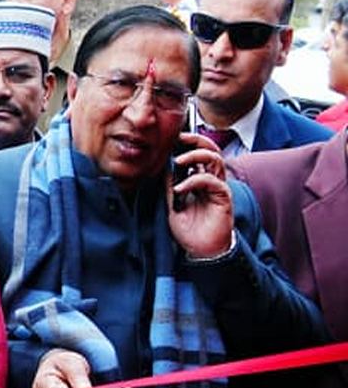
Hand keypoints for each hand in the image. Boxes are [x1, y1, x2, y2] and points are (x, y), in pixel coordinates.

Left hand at [167, 133, 234, 257]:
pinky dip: (194, 181)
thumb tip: (163, 167)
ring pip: (215, 160)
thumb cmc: (189, 228)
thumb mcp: (173, 204)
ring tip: (179, 161)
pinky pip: (212, 181)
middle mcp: (212, 180)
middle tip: (181, 138)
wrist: (201, 250)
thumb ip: (170, 186)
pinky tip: (180, 189)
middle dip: (197, 141)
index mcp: (200, 180)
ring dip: (196, 156)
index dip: (190, 143)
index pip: (199, 154)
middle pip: (211, 151)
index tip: (174, 137)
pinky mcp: (224, 198)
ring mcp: (219, 188)